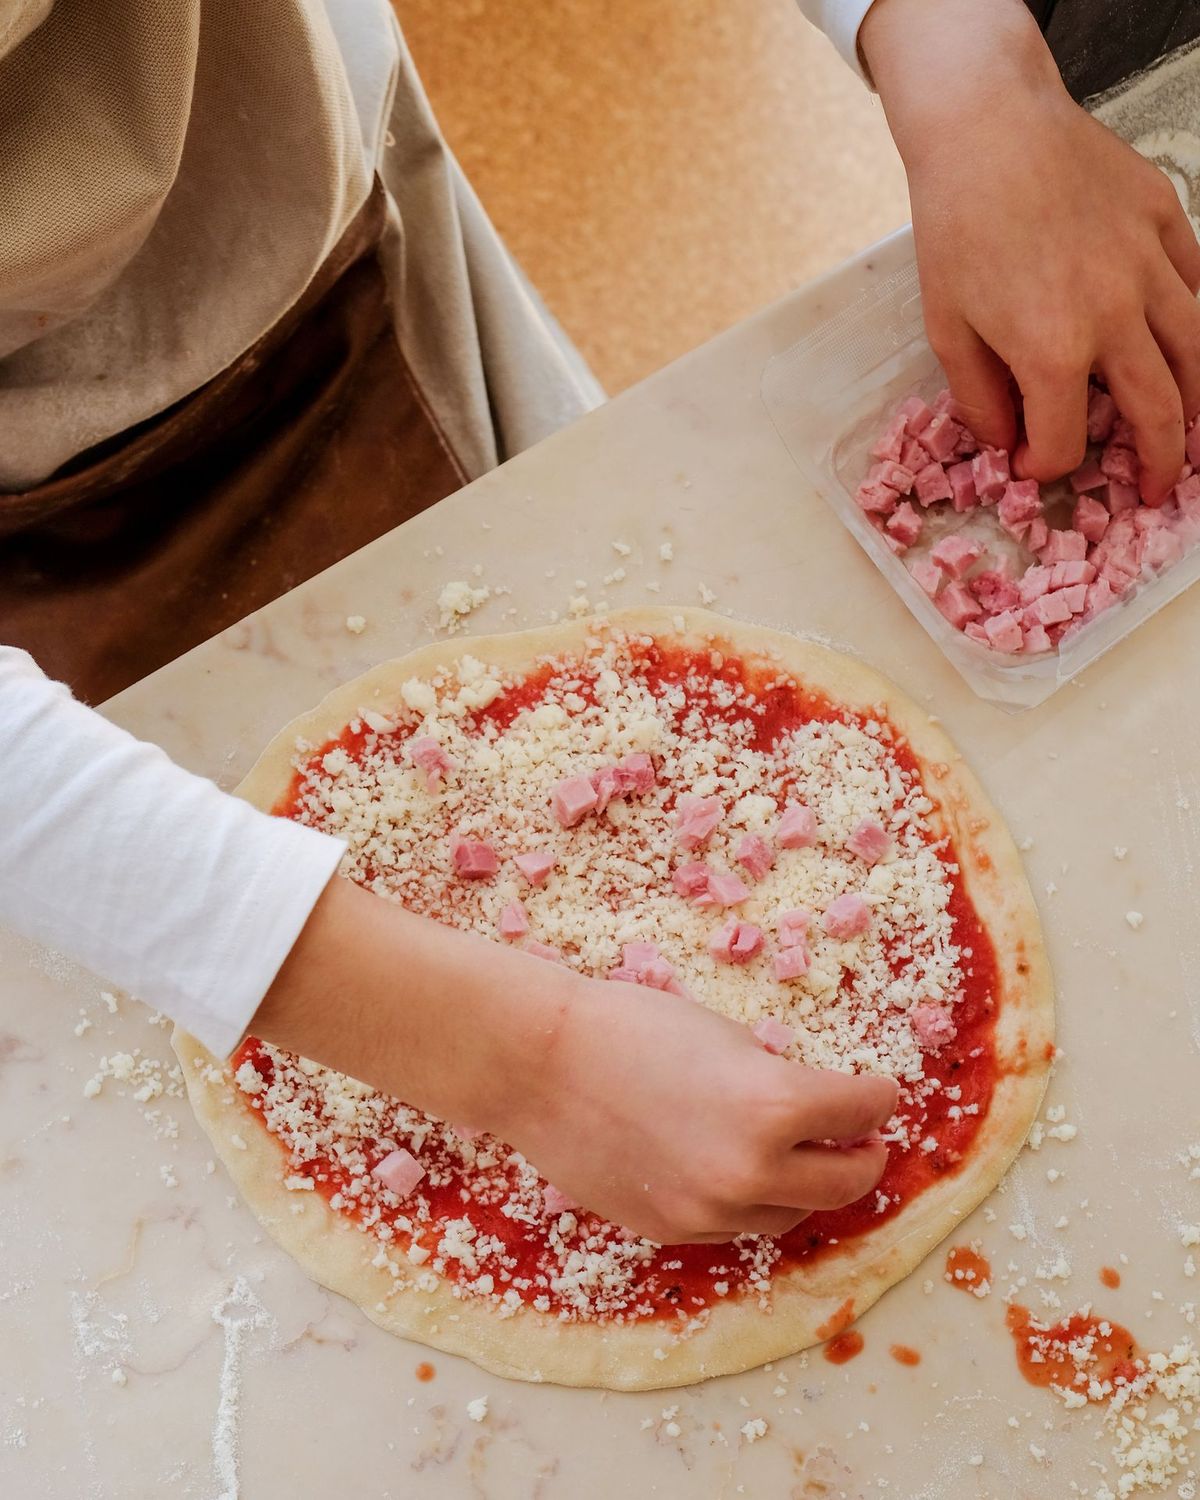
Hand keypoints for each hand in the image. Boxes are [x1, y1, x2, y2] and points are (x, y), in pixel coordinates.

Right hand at [253, 878, 897, 1243]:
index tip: (884, 1090)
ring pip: (790, 1215)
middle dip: (864, 1156)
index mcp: (775, 1106)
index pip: (864, 1110)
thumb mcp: (725, 1037)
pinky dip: (750, 1202)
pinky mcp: (671, 1231)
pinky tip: (739, 1173)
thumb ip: (777, 1078)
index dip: (880, 1095)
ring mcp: (709, 1211)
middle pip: (846, 1183)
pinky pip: (733, 1227)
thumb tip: (814, 1106)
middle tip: (866, 1140)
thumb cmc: (629, 1025)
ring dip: (806, 1186)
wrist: (538, 1063)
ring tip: (801, 1158)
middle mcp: (752, 1172)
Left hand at [862, 0, 1199, 501]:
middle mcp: (1115, 316)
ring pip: (1198, 353)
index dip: (1047, 465)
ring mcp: (1150, 266)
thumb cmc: (957, 228)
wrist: (989, 130)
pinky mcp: (1166, 221)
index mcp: (1053, 350)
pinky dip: (1198, 328)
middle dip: (1161, 462)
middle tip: (1160, 488)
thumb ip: (979, 396)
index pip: (1066, 440)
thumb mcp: (947, 327)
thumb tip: (1005, 442)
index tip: (1034, 465)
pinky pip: (1199, 286)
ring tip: (1193, 431)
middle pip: (1159, 412)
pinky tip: (1190, 351)